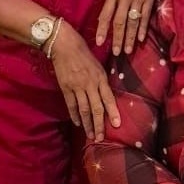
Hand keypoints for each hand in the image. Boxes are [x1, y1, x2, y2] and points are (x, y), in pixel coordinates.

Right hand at [50, 22, 119, 140]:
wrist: (66, 46)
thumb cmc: (84, 54)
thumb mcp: (98, 66)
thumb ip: (102, 81)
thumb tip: (106, 96)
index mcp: (101, 78)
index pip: (108, 98)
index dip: (113, 112)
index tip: (117, 124)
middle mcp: (90, 84)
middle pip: (96, 108)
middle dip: (99, 124)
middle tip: (101, 138)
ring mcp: (77, 87)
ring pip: (84, 109)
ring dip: (87, 124)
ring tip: (90, 135)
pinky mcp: (66, 88)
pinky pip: (71, 105)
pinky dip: (74, 115)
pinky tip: (77, 123)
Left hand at [96, 0, 165, 54]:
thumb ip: (110, 1)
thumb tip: (103, 21)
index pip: (105, 15)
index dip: (102, 30)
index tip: (100, 43)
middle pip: (120, 21)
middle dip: (117, 38)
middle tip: (116, 53)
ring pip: (133, 22)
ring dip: (129, 38)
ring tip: (127, 50)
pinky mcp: (149, 0)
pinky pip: (145, 17)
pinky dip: (142, 29)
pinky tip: (140, 39)